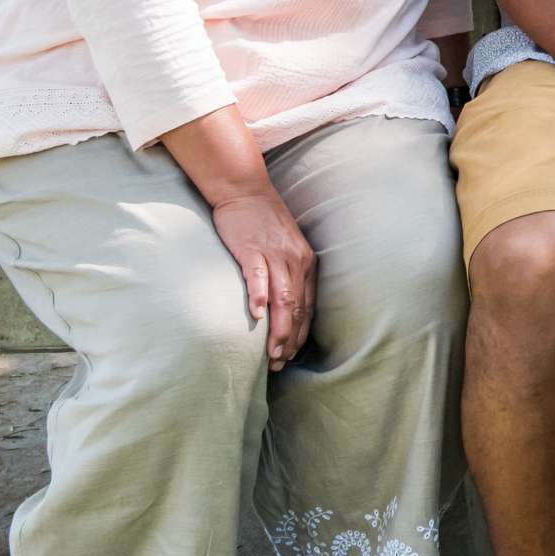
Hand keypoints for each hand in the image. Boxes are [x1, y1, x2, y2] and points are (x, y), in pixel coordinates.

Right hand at [208, 186, 317, 369]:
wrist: (245, 191)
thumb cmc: (263, 223)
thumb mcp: (285, 249)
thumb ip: (288, 274)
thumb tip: (284, 307)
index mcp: (305, 263)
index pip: (308, 306)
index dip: (301, 334)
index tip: (292, 356)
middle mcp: (295, 261)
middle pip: (297, 307)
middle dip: (290, 339)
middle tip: (280, 364)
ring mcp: (274, 255)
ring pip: (282, 298)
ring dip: (278, 328)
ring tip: (272, 353)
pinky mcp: (252, 249)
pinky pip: (258, 276)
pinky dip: (259, 296)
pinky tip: (256, 315)